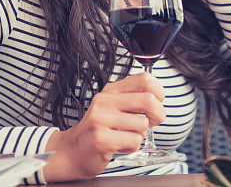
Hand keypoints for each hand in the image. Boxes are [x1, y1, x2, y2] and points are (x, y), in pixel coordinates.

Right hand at [41, 71, 165, 180]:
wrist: (71, 152)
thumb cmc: (98, 130)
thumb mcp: (113, 107)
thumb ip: (133, 99)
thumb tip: (159, 99)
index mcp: (111, 90)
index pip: (145, 79)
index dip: (158, 92)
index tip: (156, 103)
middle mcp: (105, 101)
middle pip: (148, 100)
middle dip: (158, 115)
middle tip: (152, 123)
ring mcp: (101, 119)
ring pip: (143, 124)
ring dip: (141, 134)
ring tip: (126, 136)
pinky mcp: (101, 139)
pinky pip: (134, 141)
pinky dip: (132, 146)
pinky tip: (120, 146)